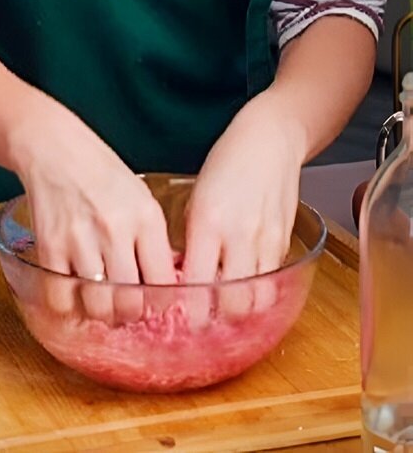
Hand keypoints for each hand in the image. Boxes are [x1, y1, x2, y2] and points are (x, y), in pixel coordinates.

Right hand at [15, 100, 175, 322]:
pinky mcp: (49, 246)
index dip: (161, 306)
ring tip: (101, 305)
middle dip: (131, 315)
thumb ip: (152, 240)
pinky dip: (67, 306)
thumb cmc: (101, 173)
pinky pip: (60, 296)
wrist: (54, 148)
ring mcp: (80, 240)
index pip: (164, 283)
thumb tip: (162, 284)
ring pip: (97, 306)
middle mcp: (116, 231)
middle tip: (126, 309)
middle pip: (131, 302)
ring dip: (100, 313)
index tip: (155, 308)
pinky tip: (72, 296)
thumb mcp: (141, 199)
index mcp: (146, 219)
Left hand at [184, 93, 303, 319]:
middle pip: (233, 302)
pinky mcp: (285, 242)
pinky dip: (257, 289)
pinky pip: (272, 280)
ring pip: (258, 298)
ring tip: (222, 308)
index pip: (196, 282)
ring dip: (240, 308)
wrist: (270, 141)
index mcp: (209, 223)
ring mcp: (267, 241)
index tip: (175, 318)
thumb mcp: (193, 199)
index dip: (187, 308)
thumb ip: (189, 238)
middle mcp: (240, 236)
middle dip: (215, 317)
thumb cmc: (225, 165)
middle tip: (200, 318)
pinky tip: (242, 286)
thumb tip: (178, 273)